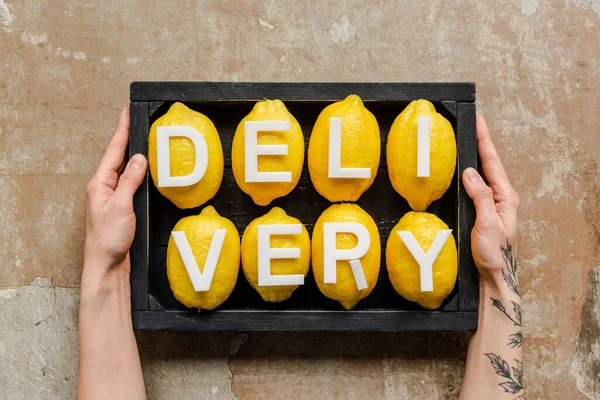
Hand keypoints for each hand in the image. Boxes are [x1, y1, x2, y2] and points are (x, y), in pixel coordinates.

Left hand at [84, 107, 147, 275]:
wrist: (107, 264)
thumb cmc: (108, 239)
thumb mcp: (120, 205)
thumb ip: (129, 180)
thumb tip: (139, 158)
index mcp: (100, 183)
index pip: (113, 150)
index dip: (122, 130)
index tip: (127, 112)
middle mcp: (104, 187)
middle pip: (117, 155)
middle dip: (126, 136)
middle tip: (134, 118)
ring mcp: (112, 196)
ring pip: (123, 168)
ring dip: (131, 152)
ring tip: (139, 136)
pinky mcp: (120, 206)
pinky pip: (129, 181)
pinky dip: (136, 170)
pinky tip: (143, 168)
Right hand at [462, 114, 519, 285]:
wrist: (492, 276)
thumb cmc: (493, 254)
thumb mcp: (488, 224)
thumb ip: (481, 197)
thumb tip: (470, 172)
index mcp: (505, 196)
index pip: (492, 162)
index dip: (484, 140)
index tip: (478, 121)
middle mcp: (501, 196)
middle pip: (489, 163)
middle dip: (480, 142)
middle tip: (472, 122)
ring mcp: (492, 203)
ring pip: (482, 173)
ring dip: (475, 156)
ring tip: (467, 139)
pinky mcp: (482, 210)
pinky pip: (475, 186)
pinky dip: (468, 173)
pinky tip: (461, 170)